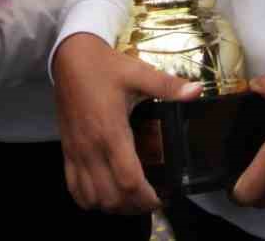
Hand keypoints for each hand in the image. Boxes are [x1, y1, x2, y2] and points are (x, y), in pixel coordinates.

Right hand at [52, 33, 200, 214]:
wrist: (70, 58)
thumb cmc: (105, 67)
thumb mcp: (138, 72)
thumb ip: (167, 85)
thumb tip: (197, 91)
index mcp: (111, 130)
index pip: (128, 180)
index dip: (147, 197)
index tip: (162, 197)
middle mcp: (92, 147)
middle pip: (111, 197)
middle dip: (134, 206)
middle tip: (151, 199)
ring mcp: (77, 152)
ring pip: (92, 198)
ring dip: (112, 205)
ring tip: (130, 199)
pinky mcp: (67, 151)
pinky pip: (73, 188)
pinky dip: (89, 199)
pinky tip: (104, 193)